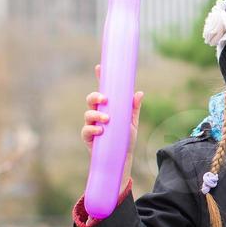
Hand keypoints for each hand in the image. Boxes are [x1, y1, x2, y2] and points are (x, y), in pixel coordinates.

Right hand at [82, 63, 142, 194]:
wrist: (121, 159)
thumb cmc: (125, 139)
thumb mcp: (131, 123)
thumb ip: (133, 108)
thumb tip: (139, 93)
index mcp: (107, 108)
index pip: (102, 90)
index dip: (100, 78)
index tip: (100, 67)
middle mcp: (97, 114)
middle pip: (91, 100)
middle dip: (96, 96)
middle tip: (105, 98)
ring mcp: (91, 125)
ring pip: (88, 114)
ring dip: (97, 114)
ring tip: (107, 119)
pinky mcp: (88, 137)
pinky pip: (86, 130)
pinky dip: (92, 128)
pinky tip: (100, 130)